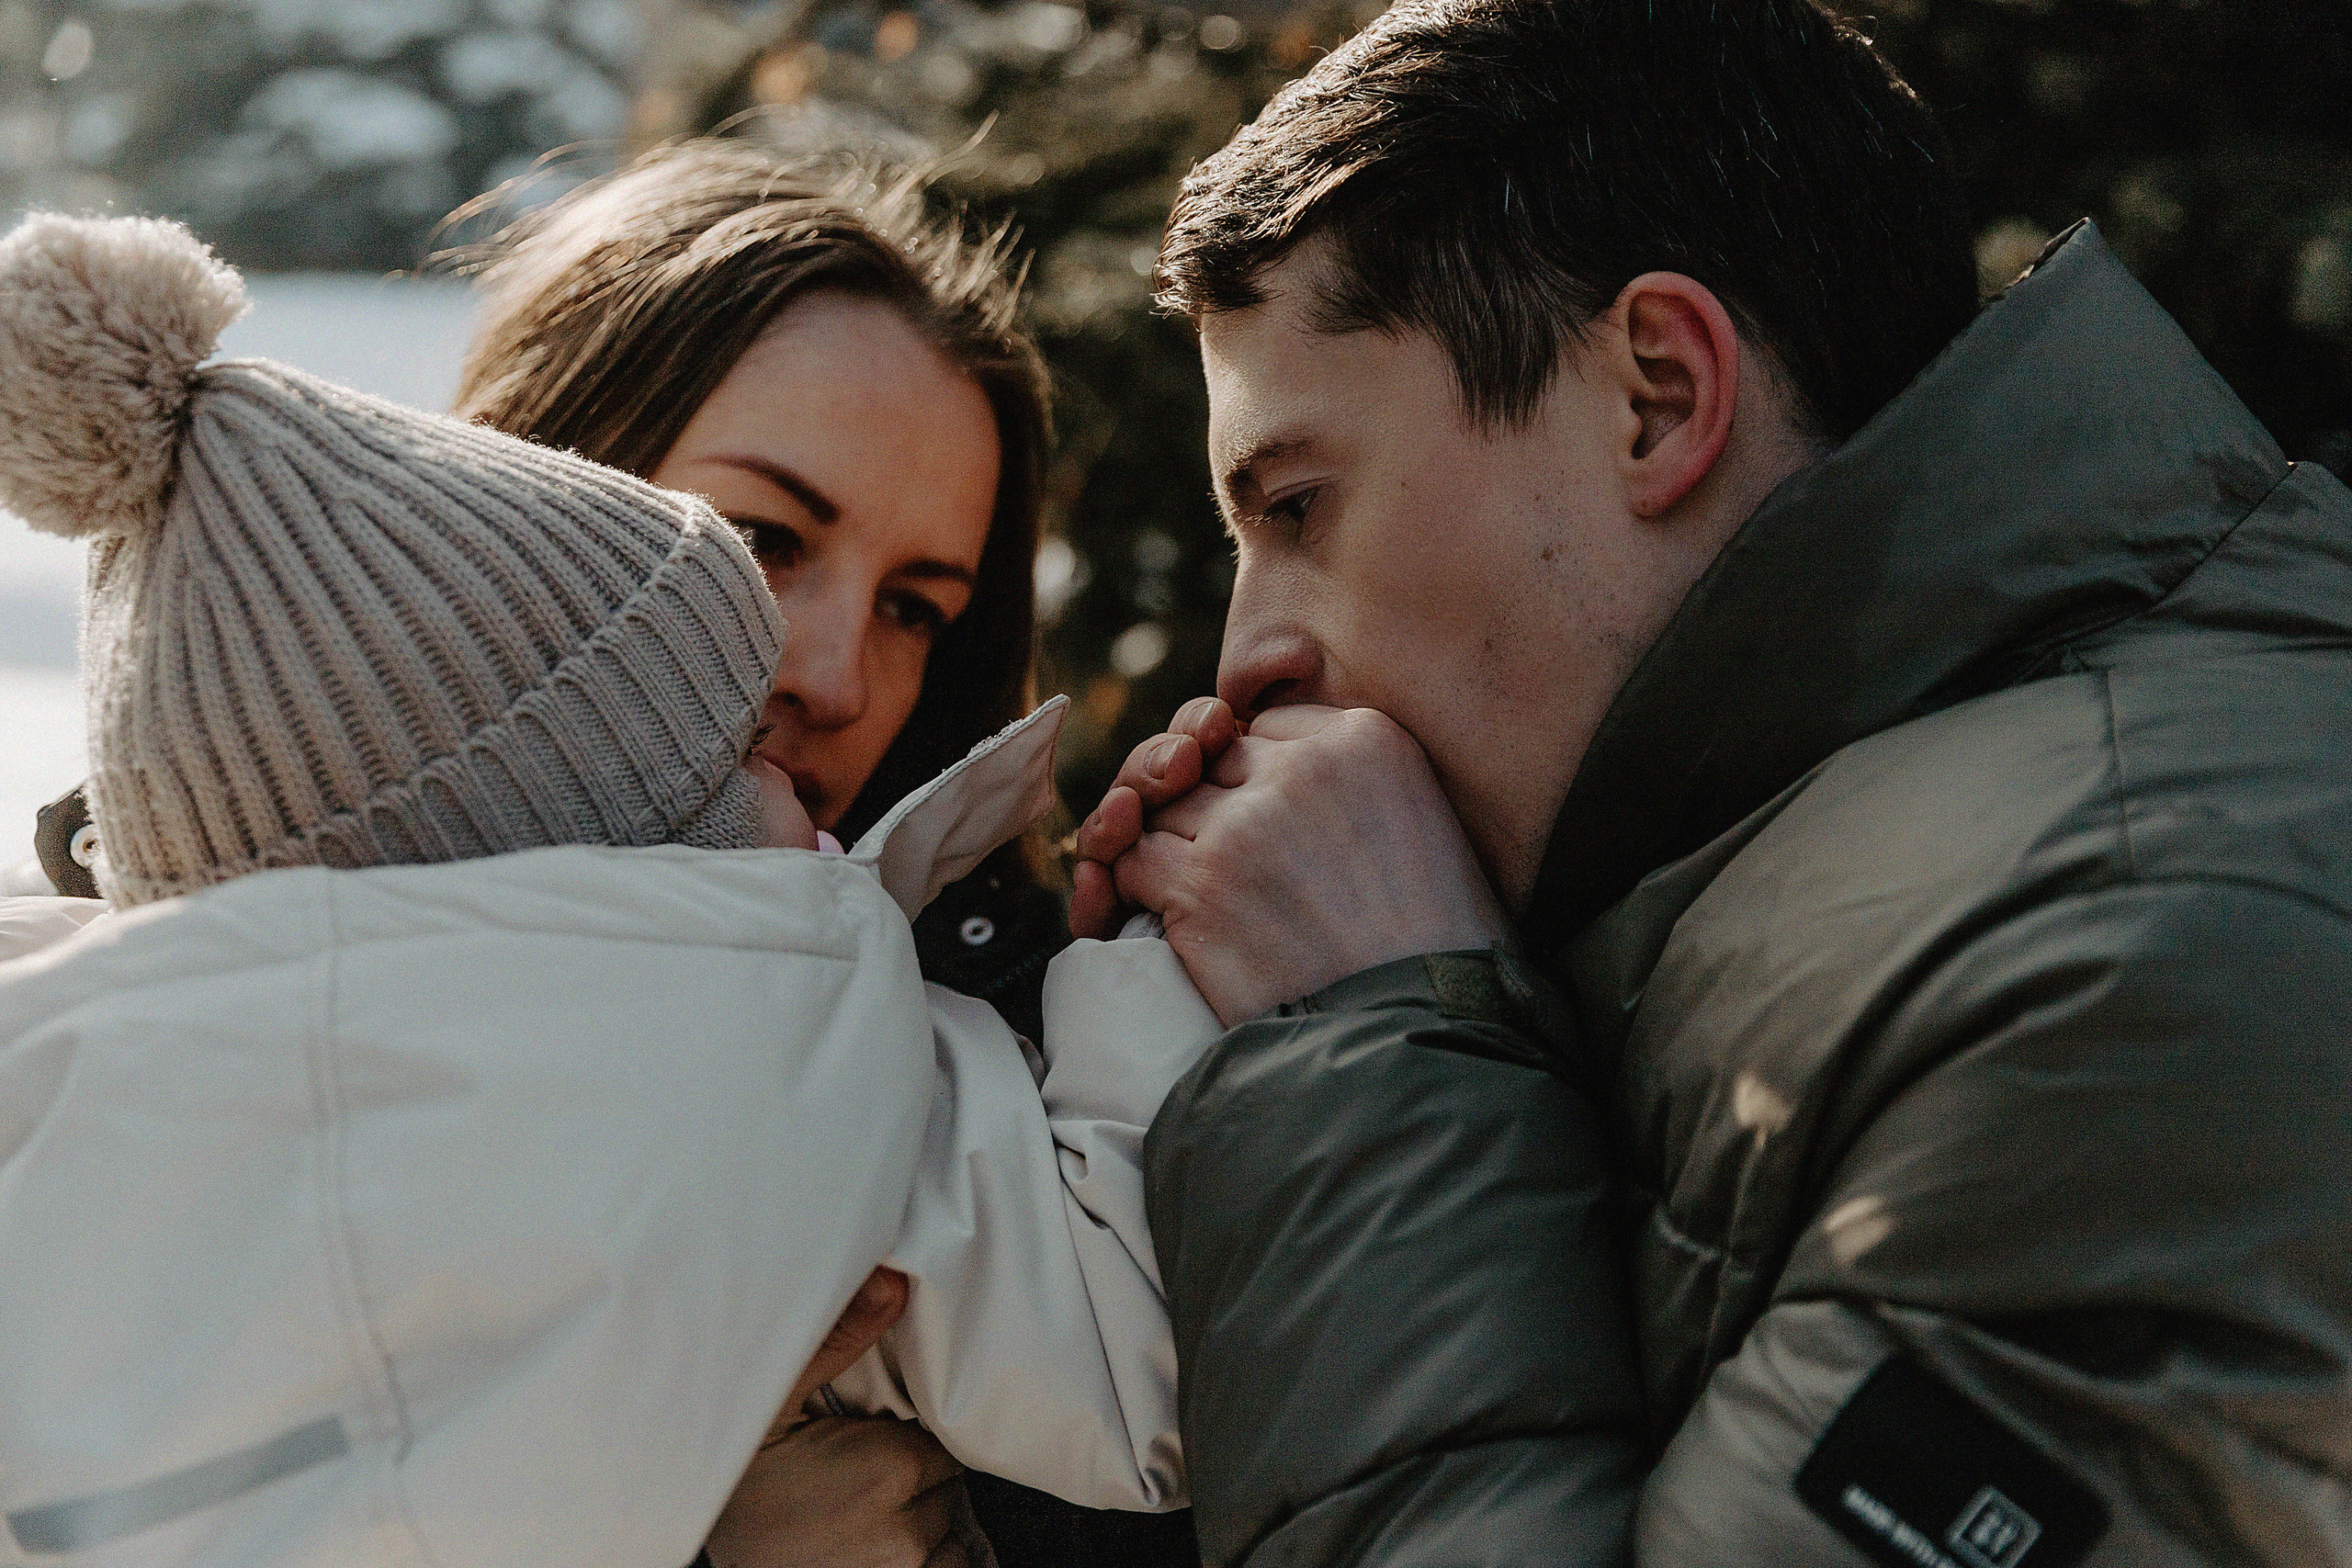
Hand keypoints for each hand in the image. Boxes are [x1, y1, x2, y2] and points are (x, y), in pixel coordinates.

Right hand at [706, 1267, 986, 1567]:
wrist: (695, 1513)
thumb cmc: (738, 1465)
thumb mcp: (779, 1389)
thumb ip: (843, 1335)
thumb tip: (894, 1277)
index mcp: (893, 1467)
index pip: (943, 1448)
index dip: (912, 1441)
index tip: (874, 1439)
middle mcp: (905, 1528)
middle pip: (945, 1490)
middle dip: (912, 1478)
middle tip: (857, 1474)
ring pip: (946, 1532)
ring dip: (918, 1521)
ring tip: (858, 1510)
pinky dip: (926, 1559)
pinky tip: (875, 1544)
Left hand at [1089, 702, 1511, 1025]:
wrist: (1420, 1034)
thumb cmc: (1437, 950)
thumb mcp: (1425, 826)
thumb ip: (1354, 783)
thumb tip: (1273, 772)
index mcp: (1369, 738)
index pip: (1268, 729)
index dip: (1257, 781)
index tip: (1273, 830)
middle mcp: (1304, 766)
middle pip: (1212, 765)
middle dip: (1209, 813)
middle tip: (1231, 874)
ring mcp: (1246, 823)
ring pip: (1164, 810)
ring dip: (1173, 856)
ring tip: (1212, 906)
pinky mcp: (1200, 884)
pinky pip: (1132, 861)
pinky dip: (1139, 892)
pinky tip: (1176, 925)